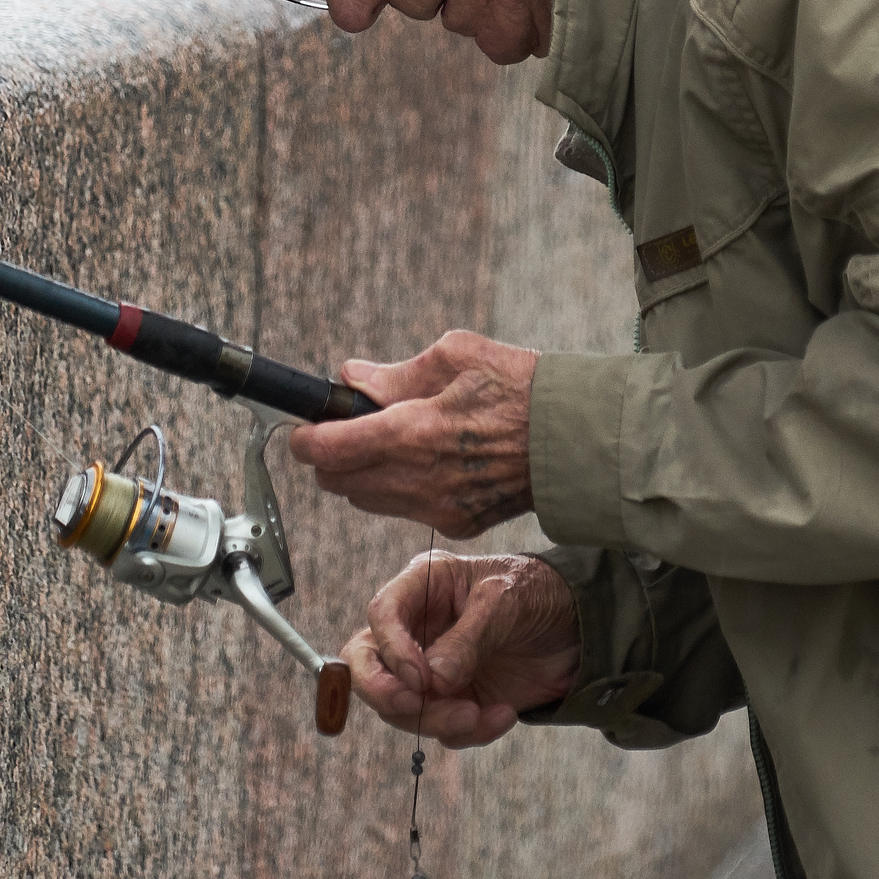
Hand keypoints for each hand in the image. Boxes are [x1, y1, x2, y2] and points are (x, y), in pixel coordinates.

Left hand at [287, 330, 538, 536]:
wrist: (577, 438)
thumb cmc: (522, 387)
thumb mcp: (458, 355)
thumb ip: (396, 372)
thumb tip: (352, 378)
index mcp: (414, 431)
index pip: (330, 449)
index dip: (304, 439)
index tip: (302, 428)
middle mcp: (419, 478)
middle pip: (338, 483)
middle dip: (329, 457)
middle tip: (343, 428)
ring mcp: (437, 508)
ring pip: (366, 501)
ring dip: (360, 475)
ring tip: (386, 441)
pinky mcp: (456, 524)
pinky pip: (404, 510)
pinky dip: (398, 488)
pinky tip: (424, 461)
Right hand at [344, 552, 580, 746]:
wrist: (582, 628)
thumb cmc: (538, 593)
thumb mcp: (506, 602)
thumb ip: (469, 639)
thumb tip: (431, 681)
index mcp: (423, 587)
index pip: (380, 616)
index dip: (391, 650)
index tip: (420, 679)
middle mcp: (418, 629)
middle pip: (368, 665)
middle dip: (386, 693)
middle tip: (417, 707)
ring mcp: (432, 669)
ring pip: (403, 707)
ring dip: (436, 720)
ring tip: (479, 715)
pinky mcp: (455, 700)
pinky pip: (442, 728)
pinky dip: (469, 731)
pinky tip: (504, 715)